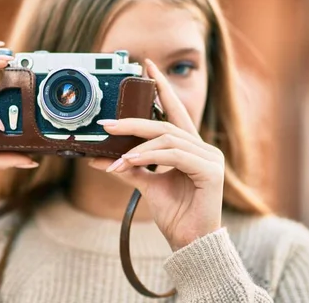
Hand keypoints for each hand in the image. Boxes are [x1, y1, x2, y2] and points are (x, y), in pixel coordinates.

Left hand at [91, 59, 223, 250]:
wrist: (190, 242)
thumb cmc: (175, 214)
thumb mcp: (147, 185)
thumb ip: (129, 168)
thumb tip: (99, 158)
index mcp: (189, 148)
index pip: (174, 112)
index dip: (162, 88)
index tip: (147, 65)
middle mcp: (202, 148)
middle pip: (166, 124)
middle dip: (135, 120)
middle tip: (107, 124)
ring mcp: (209, 158)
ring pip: (168, 138)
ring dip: (137, 146)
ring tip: (115, 156)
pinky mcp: (210, 171)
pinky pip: (174, 155)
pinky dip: (149, 157)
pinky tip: (129, 163)